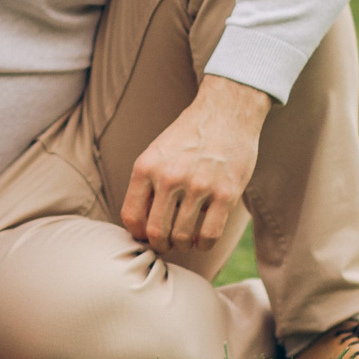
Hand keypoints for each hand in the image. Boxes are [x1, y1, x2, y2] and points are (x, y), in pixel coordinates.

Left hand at [121, 75, 271, 255]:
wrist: (226, 112)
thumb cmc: (189, 136)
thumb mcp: (156, 152)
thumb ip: (146, 183)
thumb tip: (139, 225)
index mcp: (146, 167)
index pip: (131, 216)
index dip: (137, 234)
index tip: (146, 236)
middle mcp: (169, 177)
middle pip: (156, 232)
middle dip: (160, 245)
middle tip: (167, 244)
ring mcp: (198, 186)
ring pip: (182, 237)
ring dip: (182, 245)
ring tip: (186, 240)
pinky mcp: (226, 194)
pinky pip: (209, 235)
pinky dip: (204, 245)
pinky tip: (203, 239)